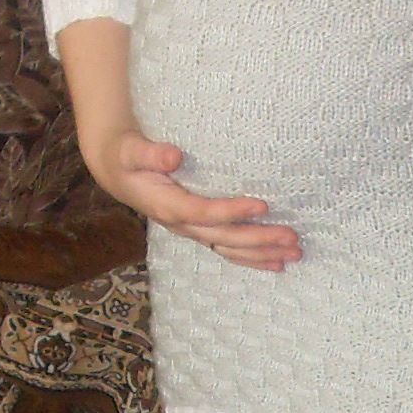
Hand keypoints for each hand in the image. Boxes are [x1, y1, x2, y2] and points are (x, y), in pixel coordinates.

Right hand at [87, 126, 300, 271]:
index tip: (262, 204)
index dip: (232, 211)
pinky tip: (277, 262)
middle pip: (224, 237)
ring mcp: (192, 230)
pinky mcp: (200, 230)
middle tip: (291, 235)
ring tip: (294, 252)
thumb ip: (150, 153)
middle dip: (259, 239)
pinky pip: (228, 249)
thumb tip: (172, 156)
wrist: (118, 172)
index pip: (203, 212)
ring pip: (230, 249)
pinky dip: (253, 258)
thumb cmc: (126, 156)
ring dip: (262, 252)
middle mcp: (182, 223)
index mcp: (166, 205)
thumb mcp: (130, 151)